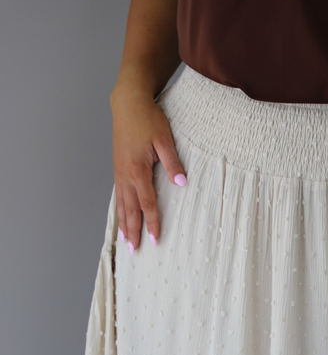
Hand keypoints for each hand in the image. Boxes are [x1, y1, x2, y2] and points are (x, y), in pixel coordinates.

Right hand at [111, 86, 186, 252]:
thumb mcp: (164, 139)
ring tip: (126, 242)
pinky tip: (122, 218)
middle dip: (133, 231)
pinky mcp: (117, 168)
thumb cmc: (148, 119)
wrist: (127, 103)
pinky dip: (120, 210)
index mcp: (138, 169)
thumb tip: (182, 182)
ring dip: (124, 224)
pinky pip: (118, 195)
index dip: (152, 223)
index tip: (156, 240)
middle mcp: (125, 174)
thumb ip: (173, 162)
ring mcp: (119, 171)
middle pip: (130, 209)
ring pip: (121, 204)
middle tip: (135, 251)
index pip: (147, 203)